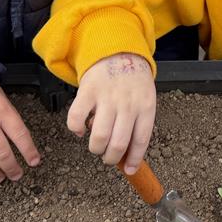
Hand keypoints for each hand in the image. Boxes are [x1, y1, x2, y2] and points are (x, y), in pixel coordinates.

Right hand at [0, 82, 40, 182]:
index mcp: (1, 111)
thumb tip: (19, 140)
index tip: (34, 162)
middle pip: (2, 154)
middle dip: (12, 168)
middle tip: (16, 175)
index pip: (21, 135)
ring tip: (0, 179)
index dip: (29, 151)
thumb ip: (9, 118)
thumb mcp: (1, 97)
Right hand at [68, 53, 154, 173]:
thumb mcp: (144, 99)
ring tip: (96, 145)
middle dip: (110, 158)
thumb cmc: (133, 81)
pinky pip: (77, 118)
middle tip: (107, 157)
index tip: (128, 170)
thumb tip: (128, 156)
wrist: (118, 51)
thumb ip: (138, 122)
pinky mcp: (88, 90)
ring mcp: (107, 97)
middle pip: (118, 143)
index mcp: (145, 106)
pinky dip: (76, 130)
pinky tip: (80, 130)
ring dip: (95, 148)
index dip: (134, 159)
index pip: (141, 140)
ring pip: (99, 136)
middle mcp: (127, 103)